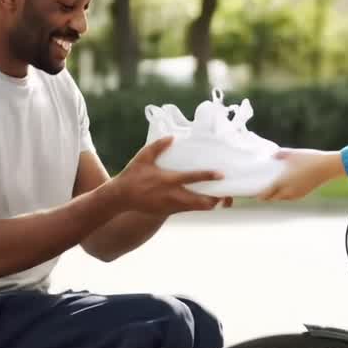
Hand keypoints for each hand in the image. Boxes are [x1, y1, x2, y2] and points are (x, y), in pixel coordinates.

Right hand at [109, 136, 229, 214]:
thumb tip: (172, 136)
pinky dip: (198, 206)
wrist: (121, 198)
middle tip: (227, 195)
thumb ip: (158, 146)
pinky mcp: (168, 211)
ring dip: (208, 204)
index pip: (192, 178)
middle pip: (199, 201)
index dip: (207, 176)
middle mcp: (172, 195)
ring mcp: (171, 205)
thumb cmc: (132, 175)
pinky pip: (188, 210)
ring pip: (196, 208)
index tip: (221, 175)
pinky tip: (205, 202)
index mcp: (168, 180)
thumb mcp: (143, 157)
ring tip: (221, 199)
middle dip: (215, 200)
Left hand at [257, 148, 346, 200]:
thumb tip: (273, 156)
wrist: (328, 167)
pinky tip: (288, 188)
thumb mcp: (292, 153)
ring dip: (277, 196)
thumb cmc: (309, 159)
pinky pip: (291, 197)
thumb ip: (280, 154)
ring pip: (283, 198)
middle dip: (267, 196)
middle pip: (274, 198)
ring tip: (275, 189)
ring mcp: (297, 194)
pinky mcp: (305, 193)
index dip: (259, 196)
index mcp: (282, 182)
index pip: (266, 194)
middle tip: (263, 192)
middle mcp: (288, 191)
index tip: (254, 195)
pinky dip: (287, 195)